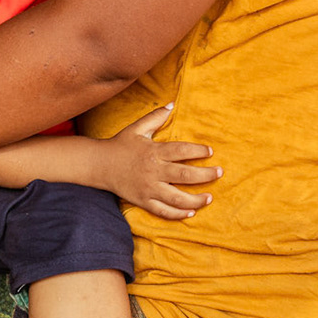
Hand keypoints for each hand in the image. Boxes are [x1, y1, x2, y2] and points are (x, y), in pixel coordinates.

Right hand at [96, 107, 218, 220]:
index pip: (181, 151)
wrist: (98, 164)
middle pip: (185, 176)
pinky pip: (163, 211)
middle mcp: (153, 171)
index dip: (198, 151)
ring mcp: (148, 188)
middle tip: (219, 173)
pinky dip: (177, 214)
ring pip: (177, 198)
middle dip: (206, 175)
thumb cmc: (120, 145)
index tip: (210, 152)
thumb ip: (155, 117)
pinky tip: (190, 213)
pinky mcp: (142, 200)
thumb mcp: (136, 128)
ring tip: (209, 198)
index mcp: (153, 152)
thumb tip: (172, 104)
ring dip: (196, 200)